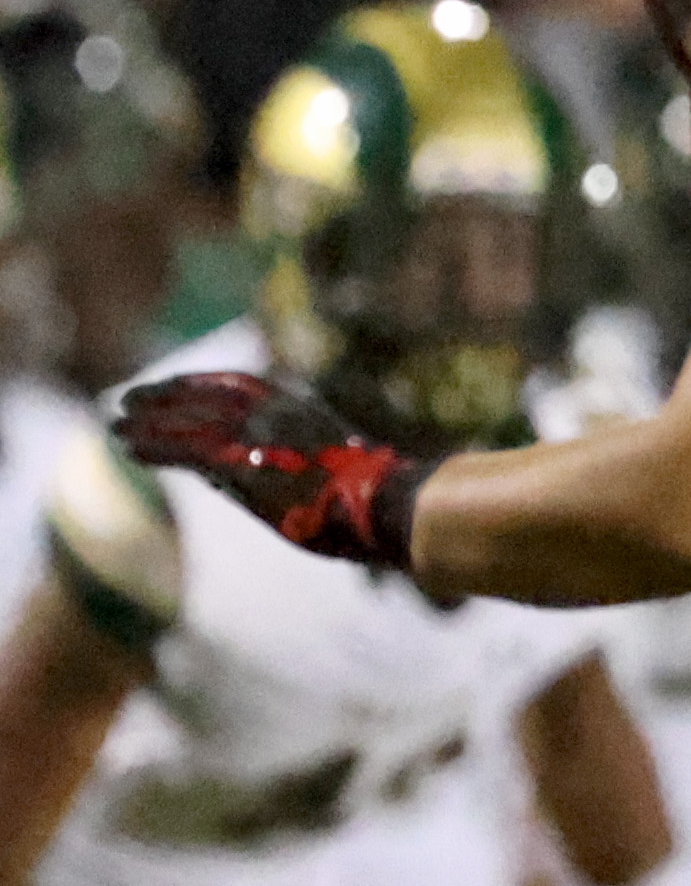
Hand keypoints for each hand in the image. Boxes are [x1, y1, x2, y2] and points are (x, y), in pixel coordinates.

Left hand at [113, 372, 429, 568]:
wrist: (381, 502)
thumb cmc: (370, 494)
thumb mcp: (335, 462)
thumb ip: (301, 456)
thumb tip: (282, 474)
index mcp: (297, 407)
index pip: (238, 384)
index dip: (200, 383)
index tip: (173, 387)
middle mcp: (271, 413)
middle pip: (204, 397)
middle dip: (164, 397)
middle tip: (129, 400)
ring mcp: (256, 436)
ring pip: (187, 421)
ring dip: (148, 422)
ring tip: (115, 425)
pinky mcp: (239, 464)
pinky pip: (184, 452)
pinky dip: (154, 448)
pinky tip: (130, 450)